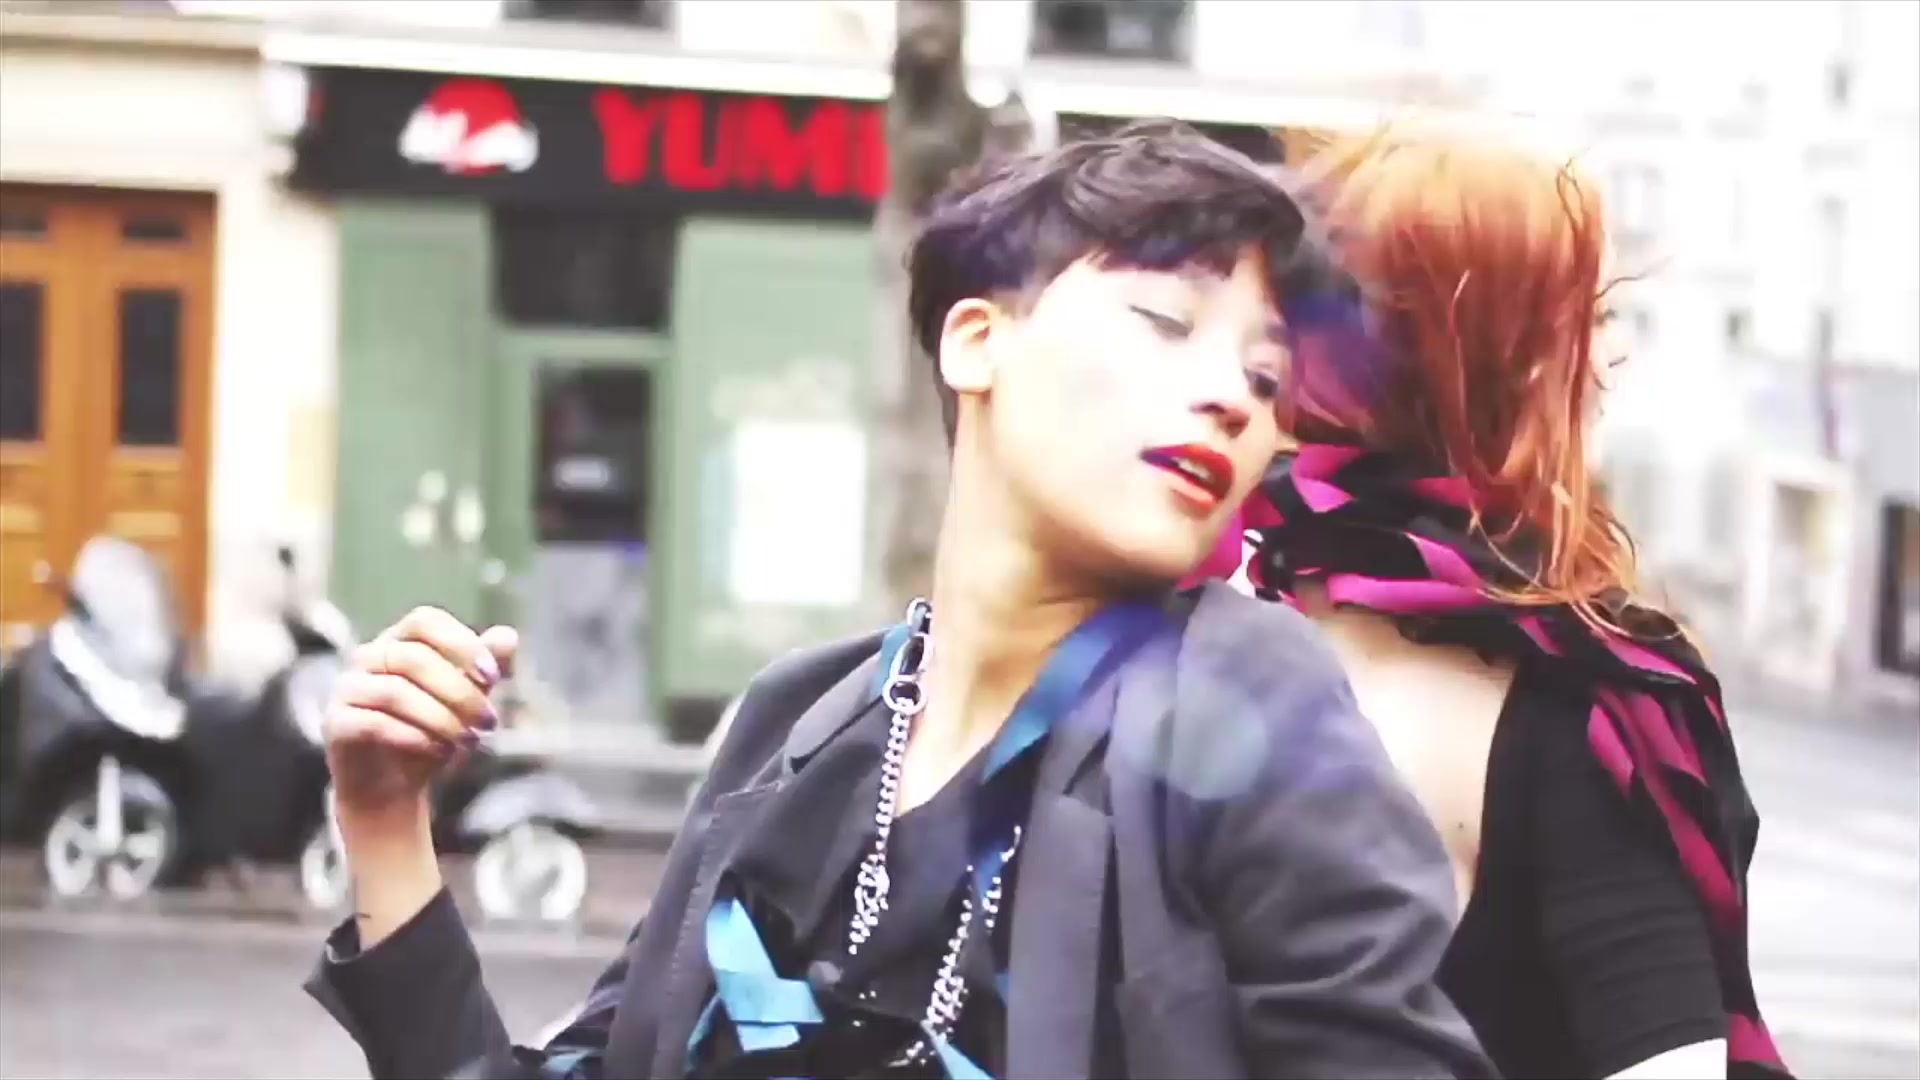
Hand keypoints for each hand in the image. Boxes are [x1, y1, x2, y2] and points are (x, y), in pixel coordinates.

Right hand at [325, 607, 518, 821]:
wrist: (393, 787)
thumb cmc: (432, 731)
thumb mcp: (469, 698)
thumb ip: (488, 666)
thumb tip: (508, 635)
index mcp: (399, 641)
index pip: (424, 620)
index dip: (461, 643)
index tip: (494, 677)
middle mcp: (367, 657)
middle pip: (414, 658)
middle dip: (460, 692)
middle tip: (489, 722)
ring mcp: (347, 689)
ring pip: (395, 691)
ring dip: (441, 718)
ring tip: (469, 741)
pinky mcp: (336, 724)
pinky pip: (373, 723)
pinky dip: (414, 736)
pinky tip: (440, 751)